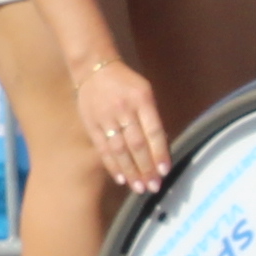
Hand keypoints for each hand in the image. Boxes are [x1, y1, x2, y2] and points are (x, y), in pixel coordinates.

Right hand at [71, 50, 170, 189]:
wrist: (94, 68)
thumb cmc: (125, 83)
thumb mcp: (145, 92)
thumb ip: (152, 118)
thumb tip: (160, 149)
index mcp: (142, 99)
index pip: (153, 131)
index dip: (159, 152)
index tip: (164, 171)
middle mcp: (124, 109)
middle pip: (137, 144)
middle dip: (146, 168)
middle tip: (153, 187)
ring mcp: (106, 118)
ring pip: (120, 150)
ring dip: (131, 171)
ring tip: (139, 188)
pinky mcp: (92, 124)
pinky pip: (103, 149)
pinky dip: (112, 165)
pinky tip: (121, 179)